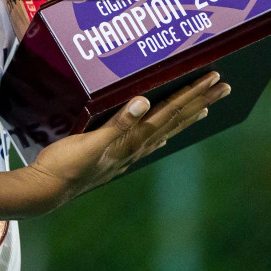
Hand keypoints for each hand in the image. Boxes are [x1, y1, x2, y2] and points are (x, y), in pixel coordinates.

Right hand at [12, 72, 231, 213]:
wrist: (47, 191)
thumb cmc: (66, 165)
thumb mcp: (90, 142)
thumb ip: (118, 123)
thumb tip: (145, 102)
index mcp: (133, 140)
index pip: (170, 112)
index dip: (193, 94)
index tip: (214, 79)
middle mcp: (136, 147)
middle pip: (175, 120)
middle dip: (200, 101)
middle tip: (224, 87)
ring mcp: (127, 154)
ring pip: (165, 130)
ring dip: (187, 116)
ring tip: (206, 107)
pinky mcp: (115, 158)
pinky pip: (148, 141)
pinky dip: (163, 134)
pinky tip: (164, 136)